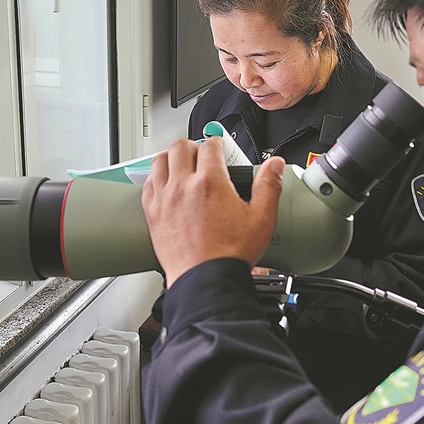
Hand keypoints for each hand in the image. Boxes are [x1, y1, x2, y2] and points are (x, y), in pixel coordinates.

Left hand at [141, 137, 284, 286]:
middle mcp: (183, 186)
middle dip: (192, 146)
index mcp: (210, 182)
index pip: (210, 146)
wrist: (205, 281)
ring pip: (159, 161)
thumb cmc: (230, 255)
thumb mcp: (261, 218)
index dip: (217, 142)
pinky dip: (155, 178)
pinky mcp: (152, 214)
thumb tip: (275, 166)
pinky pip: (147, 184)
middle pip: (180, 147)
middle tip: (200, 154)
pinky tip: (164, 184)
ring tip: (180, 163)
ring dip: (171, 157)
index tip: (220, 147)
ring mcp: (165, 199)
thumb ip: (269, 187)